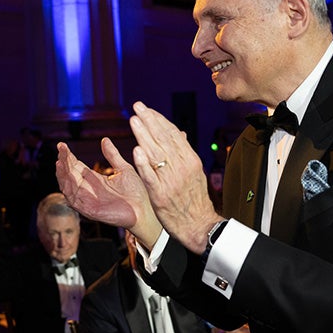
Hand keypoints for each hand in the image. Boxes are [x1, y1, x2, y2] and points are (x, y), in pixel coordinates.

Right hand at [56, 138, 162, 247]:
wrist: (144, 210)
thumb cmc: (136, 193)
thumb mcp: (123, 169)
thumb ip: (113, 155)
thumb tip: (104, 139)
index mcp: (94, 180)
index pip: (76, 167)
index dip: (68, 157)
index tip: (62, 145)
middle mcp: (88, 190)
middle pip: (69, 175)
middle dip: (63, 162)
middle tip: (61, 149)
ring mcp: (87, 200)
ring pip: (68, 186)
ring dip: (62, 174)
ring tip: (60, 160)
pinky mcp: (89, 210)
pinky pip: (74, 199)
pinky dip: (69, 188)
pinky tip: (67, 176)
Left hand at [129, 102, 221, 253]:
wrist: (198, 225)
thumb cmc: (194, 199)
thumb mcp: (194, 172)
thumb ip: (184, 153)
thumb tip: (178, 134)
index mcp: (190, 160)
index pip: (173, 134)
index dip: (158, 120)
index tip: (147, 109)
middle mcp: (181, 168)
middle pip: (163, 140)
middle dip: (149, 121)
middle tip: (137, 107)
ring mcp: (171, 181)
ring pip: (155, 154)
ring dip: (144, 136)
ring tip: (133, 121)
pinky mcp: (160, 195)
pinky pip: (150, 176)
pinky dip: (144, 163)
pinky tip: (136, 151)